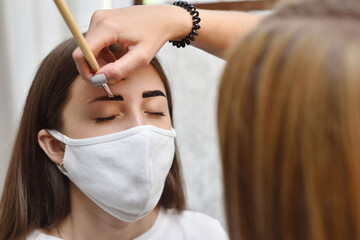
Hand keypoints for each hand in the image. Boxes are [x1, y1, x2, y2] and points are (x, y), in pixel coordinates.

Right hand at [73, 4, 191, 81]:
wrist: (162, 19)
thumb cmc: (154, 35)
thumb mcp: (141, 58)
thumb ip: (119, 69)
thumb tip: (99, 78)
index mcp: (107, 27)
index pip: (81, 54)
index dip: (86, 72)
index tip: (99, 82)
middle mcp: (99, 19)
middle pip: (83, 52)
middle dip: (94, 68)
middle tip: (111, 78)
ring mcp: (99, 18)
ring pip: (88, 48)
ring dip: (99, 62)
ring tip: (117, 66)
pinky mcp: (101, 19)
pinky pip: (94, 42)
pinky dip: (102, 54)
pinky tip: (115, 57)